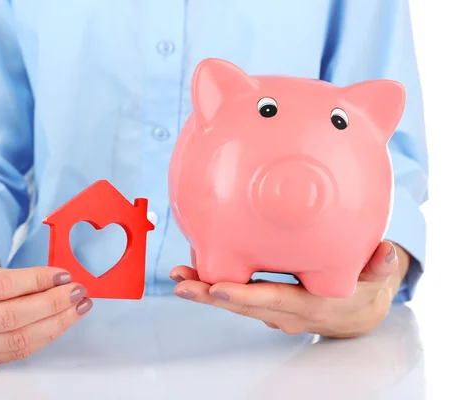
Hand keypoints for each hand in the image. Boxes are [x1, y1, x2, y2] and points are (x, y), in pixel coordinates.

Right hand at [0, 257, 91, 367]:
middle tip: (77, 292)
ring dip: (55, 324)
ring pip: (15, 340)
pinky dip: (42, 337)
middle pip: (10, 317)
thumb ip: (10, 276)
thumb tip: (56, 282)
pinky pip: (14, 352)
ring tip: (77, 308)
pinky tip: (59, 322)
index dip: (36, 281)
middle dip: (52, 304)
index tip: (63, 275)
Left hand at [170, 241, 408, 337]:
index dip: (246, 296)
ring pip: (236, 303)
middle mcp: (286, 313)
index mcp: (310, 305)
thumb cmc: (362, 290)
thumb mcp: (377, 279)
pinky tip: (194, 270)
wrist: (355, 315)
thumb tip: (387, 251)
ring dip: (205, 291)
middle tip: (181, 283)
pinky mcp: (265, 305)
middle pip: (244, 306)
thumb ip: (380, 265)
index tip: (218, 288)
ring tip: (178, 276)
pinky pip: (237, 296)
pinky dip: (215, 286)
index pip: (275, 300)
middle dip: (210, 296)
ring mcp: (273, 312)